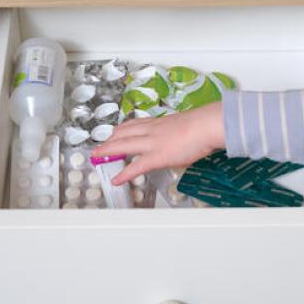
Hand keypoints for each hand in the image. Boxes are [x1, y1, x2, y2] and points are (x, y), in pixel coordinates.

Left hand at [91, 101, 224, 185]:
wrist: (204, 126)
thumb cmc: (202, 125)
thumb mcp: (186, 125)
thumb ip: (178, 132)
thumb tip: (182, 138)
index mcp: (160, 123)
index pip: (136, 124)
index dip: (123, 129)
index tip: (116, 132)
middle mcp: (151, 130)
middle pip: (123, 132)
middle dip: (109, 139)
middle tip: (100, 145)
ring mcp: (151, 143)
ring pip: (122, 145)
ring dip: (108, 150)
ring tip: (98, 156)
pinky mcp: (155, 157)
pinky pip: (135, 167)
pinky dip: (124, 175)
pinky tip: (116, 180)